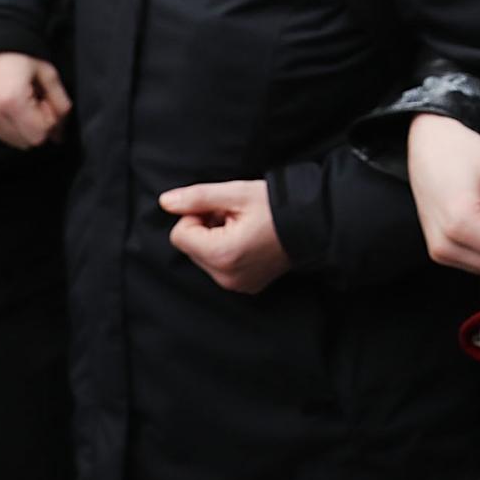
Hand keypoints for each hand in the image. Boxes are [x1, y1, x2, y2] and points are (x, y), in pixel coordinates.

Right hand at [0, 52, 70, 148]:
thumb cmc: (19, 56)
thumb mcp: (47, 74)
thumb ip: (60, 103)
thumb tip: (61, 134)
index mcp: (11, 100)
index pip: (39, 135)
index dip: (49, 122)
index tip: (47, 103)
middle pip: (26, 142)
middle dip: (38, 127)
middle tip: (37, 103)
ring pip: (13, 141)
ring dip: (24, 128)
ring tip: (24, 103)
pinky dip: (10, 125)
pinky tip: (11, 106)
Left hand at [161, 179, 290, 293]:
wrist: (314, 224)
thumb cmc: (277, 206)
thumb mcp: (236, 193)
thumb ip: (197, 198)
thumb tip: (165, 202)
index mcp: (221, 254)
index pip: (180, 234)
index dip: (197, 215)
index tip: (222, 209)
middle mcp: (226, 277)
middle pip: (190, 248)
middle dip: (206, 229)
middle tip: (235, 217)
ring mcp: (236, 285)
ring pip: (203, 258)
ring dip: (215, 240)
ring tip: (244, 228)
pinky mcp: (245, 287)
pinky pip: (219, 268)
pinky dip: (227, 253)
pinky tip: (249, 241)